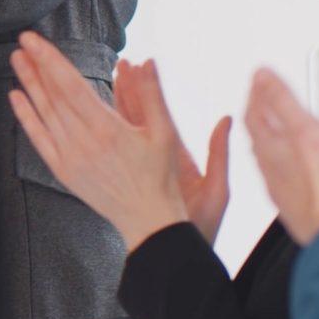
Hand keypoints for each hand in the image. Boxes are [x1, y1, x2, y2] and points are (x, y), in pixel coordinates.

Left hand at [6, 32, 191, 250]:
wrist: (148, 220)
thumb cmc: (160, 176)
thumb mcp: (165, 133)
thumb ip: (152, 94)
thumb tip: (148, 60)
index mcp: (108, 129)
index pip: (70, 85)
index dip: (50, 60)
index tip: (35, 39)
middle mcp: (83, 143)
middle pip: (53, 95)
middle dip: (36, 65)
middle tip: (23, 40)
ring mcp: (70, 158)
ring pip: (44, 114)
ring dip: (29, 84)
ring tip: (17, 59)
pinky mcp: (63, 172)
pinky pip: (39, 140)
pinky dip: (26, 117)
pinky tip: (16, 97)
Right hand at [113, 59, 230, 242]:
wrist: (181, 253)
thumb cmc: (202, 228)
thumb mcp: (217, 192)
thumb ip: (219, 154)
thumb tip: (226, 118)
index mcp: (180, 158)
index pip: (160, 114)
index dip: (147, 90)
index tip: (139, 64)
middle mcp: (160, 159)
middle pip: (140, 118)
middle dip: (128, 90)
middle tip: (118, 64)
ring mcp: (145, 169)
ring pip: (126, 132)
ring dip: (116, 106)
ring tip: (107, 81)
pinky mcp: (133, 182)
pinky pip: (116, 152)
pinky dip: (106, 133)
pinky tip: (91, 117)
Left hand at [238, 68, 318, 243]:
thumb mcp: (309, 130)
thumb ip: (283, 101)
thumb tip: (261, 76)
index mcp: (272, 148)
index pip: (255, 113)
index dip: (257, 92)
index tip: (260, 78)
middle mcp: (272, 169)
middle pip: (259, 136)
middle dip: (261, 113)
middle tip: (264, 98)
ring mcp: (284, 190)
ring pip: (269, 158)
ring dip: (271, 137)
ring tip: (277, 127)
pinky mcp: (297, 207)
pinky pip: (282, 178)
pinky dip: (284, 162)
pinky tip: (292, 165)